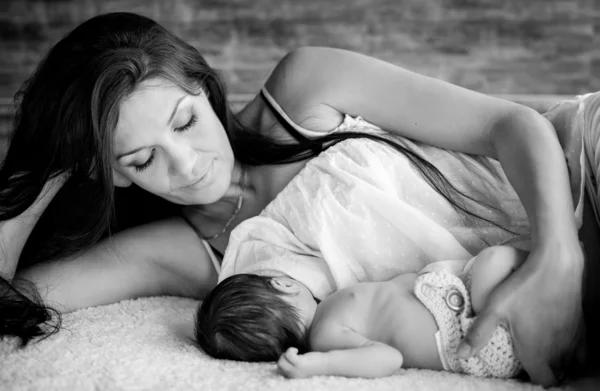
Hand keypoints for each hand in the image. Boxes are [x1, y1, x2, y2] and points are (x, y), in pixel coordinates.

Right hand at [277, 347, 326, 377]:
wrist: (326, 364)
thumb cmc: (314, 363)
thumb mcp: (301, 365)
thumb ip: (293, 364)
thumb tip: (283, 357)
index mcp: (293, 376)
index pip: (279, 370)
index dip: (282, 361)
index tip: (291, 357)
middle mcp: (293, 375)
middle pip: (279, 365)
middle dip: (283, 356)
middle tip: (292, 354)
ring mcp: (296, 370)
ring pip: (281, 361)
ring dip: (286, 353)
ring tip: (295, 352)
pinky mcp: (300, 363)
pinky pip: (288, 355)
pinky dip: (290, 350)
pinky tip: (297, 350)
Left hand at [458, 240, 583, 385]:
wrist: (557, 265)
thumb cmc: (523, 287)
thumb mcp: (495, 308)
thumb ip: (478, 333)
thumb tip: (459, 354)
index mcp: (537, 352)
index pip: (542, 381)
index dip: (532, 379)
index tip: (523, 371)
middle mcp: (559, 351)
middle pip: (556, 374)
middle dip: (544, 372)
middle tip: (531, 361)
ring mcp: (573, 340)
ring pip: (570, 364)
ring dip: (559, 363)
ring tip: (544, 354)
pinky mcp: (581, 327)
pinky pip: (582, 351)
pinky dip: (574, 353)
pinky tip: (561, 343)